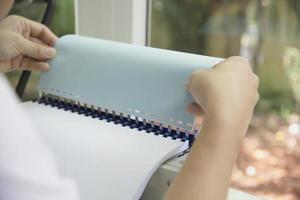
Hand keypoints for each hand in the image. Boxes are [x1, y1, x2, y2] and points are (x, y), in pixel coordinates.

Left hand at [0, 15, 57, 72]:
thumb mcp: (18, 43)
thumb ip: (36, 49)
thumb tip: (51, 52)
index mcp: (21, 25)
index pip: (41, 30)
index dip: (51, 38)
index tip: (59, 46)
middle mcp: (21, 36)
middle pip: (40, 44)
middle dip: (48, 51)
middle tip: (57, 57)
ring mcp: (19, 49)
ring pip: (36, 55)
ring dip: (44, 60)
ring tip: (53, 64)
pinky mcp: (17, 61)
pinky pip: (30, 63)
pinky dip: (37, 66)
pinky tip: (44, 68)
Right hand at [164, 57, 258, 199]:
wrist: (223, 121)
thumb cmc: (211, 92)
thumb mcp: (197, 77)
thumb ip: (196, 77)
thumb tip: (194, 83)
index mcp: (241, 65)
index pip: (223, 64)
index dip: (208, 71)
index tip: (198, 80)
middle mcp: (249, 81)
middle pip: (223, 82)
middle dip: (206, 88)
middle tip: (193, 93)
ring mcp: (248, 100)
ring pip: (222, 97)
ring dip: (205, 101)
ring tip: (190, 106)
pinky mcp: (243, 116)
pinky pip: (223, 110)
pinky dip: (210, 112)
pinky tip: (195, 115)